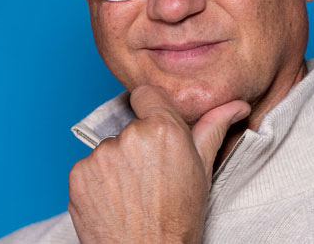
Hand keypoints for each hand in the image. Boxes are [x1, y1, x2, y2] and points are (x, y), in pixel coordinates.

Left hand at [68, 86, 250, 242]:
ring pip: (108, 148)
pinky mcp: (78, 175)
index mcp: (163, 129)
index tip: (154, 131)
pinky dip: (97, 182)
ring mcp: (100, 156)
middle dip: (137, 146)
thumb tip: (236, 105)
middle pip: (129, 127)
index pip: (146, 95)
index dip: (151, 111)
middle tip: (150, 177)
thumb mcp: (202, 170)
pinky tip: (114, 201)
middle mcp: (129, 137)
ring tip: (132, 194)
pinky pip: (88, 168)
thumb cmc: (179, 218)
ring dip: (116, 165)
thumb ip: (213, 128)